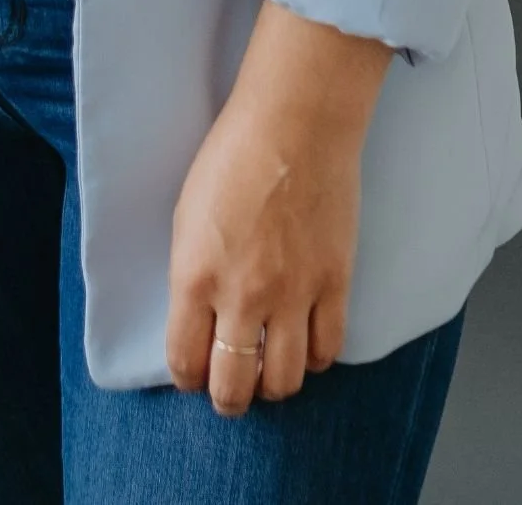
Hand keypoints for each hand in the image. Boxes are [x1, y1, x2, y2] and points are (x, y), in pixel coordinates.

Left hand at [165, 0, 393, 415]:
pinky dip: (315, 359)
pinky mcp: (335, 283)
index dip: (189, 378)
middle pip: (235, 387)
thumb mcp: (187, 217)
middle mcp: (242, 297)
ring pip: (285, 381)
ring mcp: (293, 294)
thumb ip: (192, 276)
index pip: (186, 362)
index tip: (194, 372)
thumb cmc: (232, 156)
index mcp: (195, 277)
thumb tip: (198, 320)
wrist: (295, 122)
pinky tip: (306, 343)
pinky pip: (328, 351)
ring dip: (273, 385)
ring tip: (270, 369)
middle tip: (232, 387)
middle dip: (229, 398)